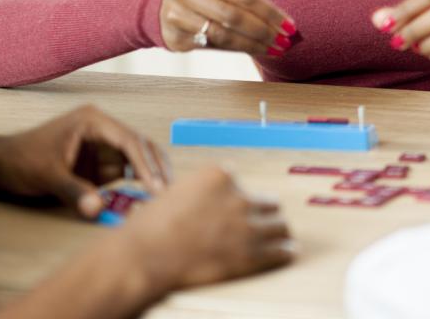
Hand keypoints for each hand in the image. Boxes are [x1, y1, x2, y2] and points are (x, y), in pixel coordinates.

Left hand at [0, 105, 169, 217]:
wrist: (0, 165)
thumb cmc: (21, 161)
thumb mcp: (47, 176)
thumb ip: (74, 191)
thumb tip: (98, 209)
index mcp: (93, 121)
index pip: (128, 140)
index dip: (145, 164)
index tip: (155, 186)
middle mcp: (102, 131)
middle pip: (139, 146)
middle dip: (155, 168)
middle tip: (167, 193)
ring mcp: (102, 148)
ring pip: (136, 160)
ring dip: (149, 177)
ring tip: (162, 199)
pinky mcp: (98, 164)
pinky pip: (123, 174)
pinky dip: (135, 186)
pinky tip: (145, 200)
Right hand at [120, 166, 292, 291]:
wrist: (144, 255)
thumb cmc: (151, 227)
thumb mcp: (177, 191)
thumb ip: (203, 192)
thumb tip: (213, 202)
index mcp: (220, 175)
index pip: (242, 183)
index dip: (237, 199)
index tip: (235, 208)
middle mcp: (238, 196)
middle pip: (268, 202)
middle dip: (262, 214)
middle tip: (259, 223)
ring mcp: (247, 225)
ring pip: (280, 225)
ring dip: (277, 232)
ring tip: (277, 237)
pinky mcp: (251, 253)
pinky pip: (281, 250)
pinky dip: (284, 252)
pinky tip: (286, 252)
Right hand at [160, 0, 295, 56]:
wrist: (156, 9)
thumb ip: (242, 3)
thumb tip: (280, 23)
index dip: (269, 11)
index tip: (289, 25)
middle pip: (234, 16)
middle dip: (264, 31)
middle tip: (284, 41)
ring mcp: (179, 16)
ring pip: (223, 35)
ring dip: (252, 44)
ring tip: (273, 49)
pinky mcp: (176, 37)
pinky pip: (212, 46)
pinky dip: (236, 49)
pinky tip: (253, 51)